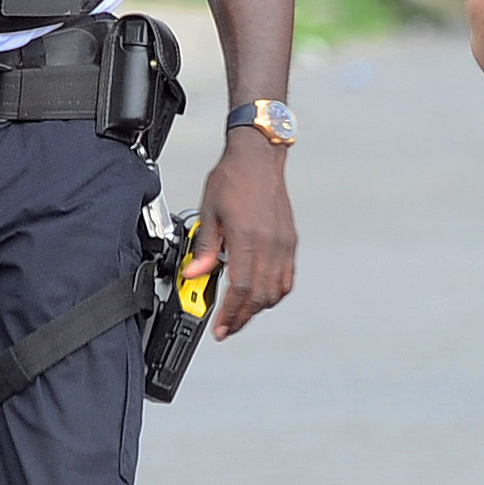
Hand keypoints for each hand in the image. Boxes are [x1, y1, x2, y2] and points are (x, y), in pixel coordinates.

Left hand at [186, 136, 295, 337]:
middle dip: (242, 317)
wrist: (258, 157)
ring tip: (240, 314)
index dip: (230, 313)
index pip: (241, 288)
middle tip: (227, 327)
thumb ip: (203, 247)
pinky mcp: (290, 241)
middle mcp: (269, 243)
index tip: (220, 327)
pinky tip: (261, 295)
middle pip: (260, 296)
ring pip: (276, 291)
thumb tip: (194, 274)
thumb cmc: (234, 177)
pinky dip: (275, 293)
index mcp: (247, 237)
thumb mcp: (208, 211)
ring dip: (258, 308)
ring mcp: (283, 243)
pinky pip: (287, 278)